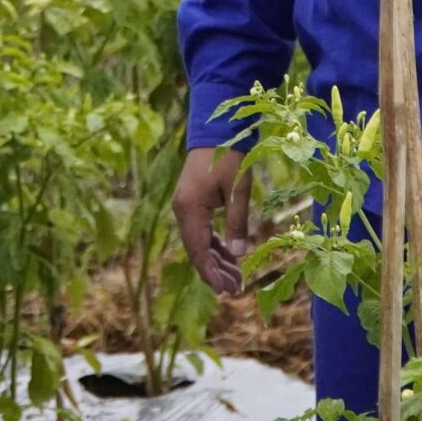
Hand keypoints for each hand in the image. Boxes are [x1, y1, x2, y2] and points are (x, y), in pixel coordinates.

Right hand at [172, 147, 254, 293]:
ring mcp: (186, 206)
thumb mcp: (238, 190)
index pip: (198, 251)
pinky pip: (202, 230)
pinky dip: (215, 245)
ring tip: (236, 278)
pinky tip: (230, 256)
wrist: (217, 129)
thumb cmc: (229, 156)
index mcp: (189, 209)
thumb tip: (238, 255)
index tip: (226, 291)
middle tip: (236, 289)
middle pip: (197, 250)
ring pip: (199, 242)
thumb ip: (237, 223)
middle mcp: (183, 210)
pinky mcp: (193, 201)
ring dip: (217, 260)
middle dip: (215, 271)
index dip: (211, 273)